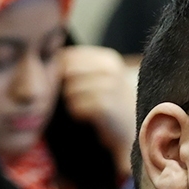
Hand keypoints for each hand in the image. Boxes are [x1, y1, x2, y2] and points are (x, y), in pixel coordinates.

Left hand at [60, 46, 136, 167]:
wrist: (134, 131)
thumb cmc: (111, 103)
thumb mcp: (101, 78)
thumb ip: (80, 66)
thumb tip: (53, 57)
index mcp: (107, 59)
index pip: (68, 57)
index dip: (60, 72)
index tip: (70, 85)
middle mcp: (110, 69)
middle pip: (67, 73)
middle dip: (66, 87)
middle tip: (79, 99)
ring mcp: (109, 87)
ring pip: (70, 91)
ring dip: (73, 102)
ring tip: (87, 108)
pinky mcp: (105, 106)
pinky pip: (76, 106)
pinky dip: (78, 114)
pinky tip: (90, 117)